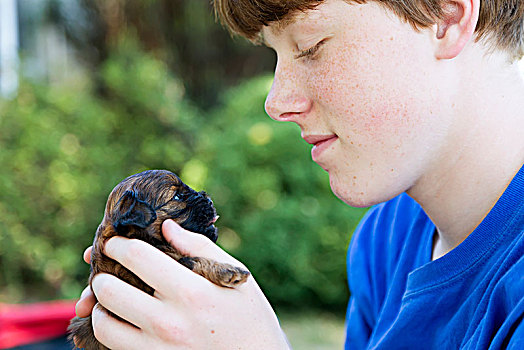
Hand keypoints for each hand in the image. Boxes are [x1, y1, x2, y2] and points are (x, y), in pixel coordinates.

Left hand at [75, 220, 289, 348]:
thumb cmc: (249, 316)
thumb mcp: (234, 276)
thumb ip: (199, 248)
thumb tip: (166, 227)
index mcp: (192, 292)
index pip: (138, 257)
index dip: (118, 244)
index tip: (115, 242)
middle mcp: (170, 322)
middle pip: (110, 290)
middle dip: (102, 274)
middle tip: (108, 269)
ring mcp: (159, 348)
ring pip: (104, 323)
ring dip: (100, 305)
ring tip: (110, 296)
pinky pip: (114, 346)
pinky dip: (109, 329)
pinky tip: (120, 318)